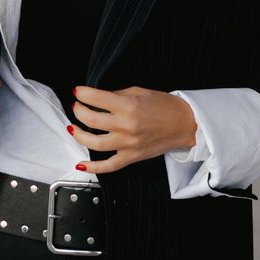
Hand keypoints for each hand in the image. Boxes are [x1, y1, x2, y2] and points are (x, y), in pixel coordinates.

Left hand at [67, 85, 197, 174]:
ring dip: (79, 134)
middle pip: (90, 120)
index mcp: (129, 106)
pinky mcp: (131, 157)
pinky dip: (92, 167)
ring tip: (74, 127)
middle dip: (79, 111)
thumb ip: (116, 96)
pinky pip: (108, 166)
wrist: (185, 124)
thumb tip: (97, 100)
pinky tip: (80, 164)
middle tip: (78, 107)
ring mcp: (128, 144)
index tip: (78, 92)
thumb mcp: (139, 92)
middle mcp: (126, 126)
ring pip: (94, 143)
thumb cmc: (165, 106)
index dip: (82, 93)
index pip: (95, 99)